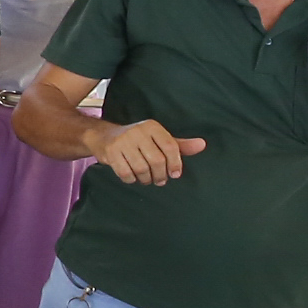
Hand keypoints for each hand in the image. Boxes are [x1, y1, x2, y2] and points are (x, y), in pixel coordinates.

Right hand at [90, 119, 205, 185]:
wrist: (104, 136)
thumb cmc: (138, 141)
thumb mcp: (159, 140)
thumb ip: (180, 145)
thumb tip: (202, 145)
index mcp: (152, 127)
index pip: (170, 147)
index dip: (175, 163)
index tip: (175, 174)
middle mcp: (138, 132)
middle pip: (157, 160)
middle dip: (160, 175)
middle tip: (160, 180)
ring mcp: (123, 142)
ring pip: (142, 169)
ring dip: (146, 179)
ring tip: (146, 179)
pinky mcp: (111, 152)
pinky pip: (126, 173)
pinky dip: (132, 179)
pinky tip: (133, 177)